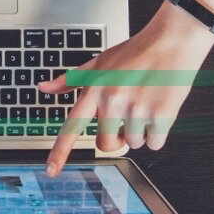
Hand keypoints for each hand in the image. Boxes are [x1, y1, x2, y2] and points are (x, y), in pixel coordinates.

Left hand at [38, 2, 213, 175]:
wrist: (170, 43)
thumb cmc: (135, 52)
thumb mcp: (97, 62)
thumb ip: (70, 80)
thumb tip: (43, 88)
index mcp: (95, 89)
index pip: (72, 126)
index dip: (60, 152)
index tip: (51, 170)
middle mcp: (112, 100)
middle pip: (106, 144)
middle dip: (116, 137)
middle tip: (125, 116)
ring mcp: (136, 109)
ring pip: (133, 144)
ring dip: (139, 132)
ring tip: (144, 103)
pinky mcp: (160, 115)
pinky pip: (154, 144)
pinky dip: (157, 133)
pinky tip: (158, 108)